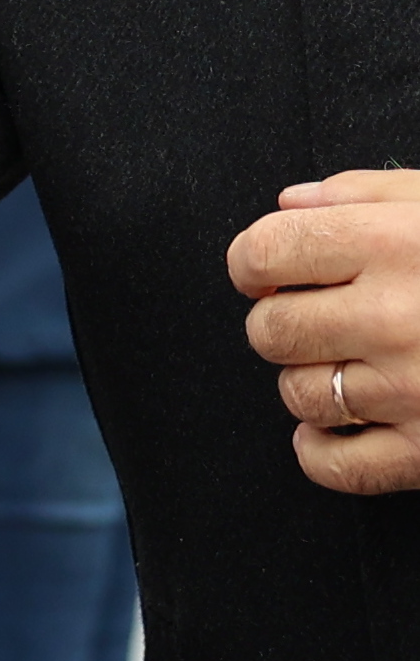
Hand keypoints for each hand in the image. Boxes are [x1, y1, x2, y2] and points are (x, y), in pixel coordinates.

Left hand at [232, 168, 419, 491]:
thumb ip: (366, 194)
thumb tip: (288, 204)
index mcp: (395, 244)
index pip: (265, 253)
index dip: (256, 261)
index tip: (270, 270)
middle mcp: (396, 316)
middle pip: (270, 330)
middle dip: (283, 322)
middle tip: (321, 317)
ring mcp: (413, 390)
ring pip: (297, 395)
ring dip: (311, 380)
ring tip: (355, 363)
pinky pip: (333, 465)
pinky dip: (321, 449)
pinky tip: (348, 422)